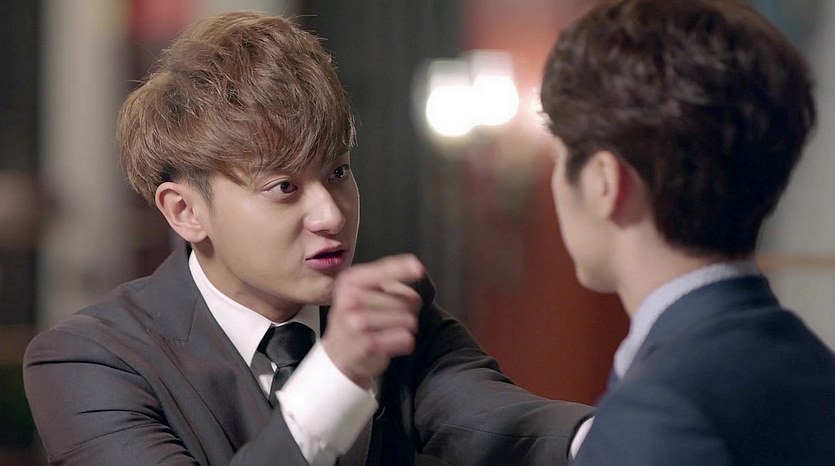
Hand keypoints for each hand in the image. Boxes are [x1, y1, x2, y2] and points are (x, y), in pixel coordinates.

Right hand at [322, 254, 424, 388]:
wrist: (337, 355)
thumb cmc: (354, 319)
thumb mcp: (360, 290)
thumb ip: (385, 276)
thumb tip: (416, 267)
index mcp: (350, 281)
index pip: (385, 270)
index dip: (405, 269)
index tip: (418, 268)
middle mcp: (351, 299)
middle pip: (407, 299)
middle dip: (407, 309)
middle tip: (390, 316)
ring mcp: (358, 322)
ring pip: (408, 319)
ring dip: (406, 327)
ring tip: (389, 330)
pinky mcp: (368, 345)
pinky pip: (405, 338)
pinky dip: (404, 342)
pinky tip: (390, 343)